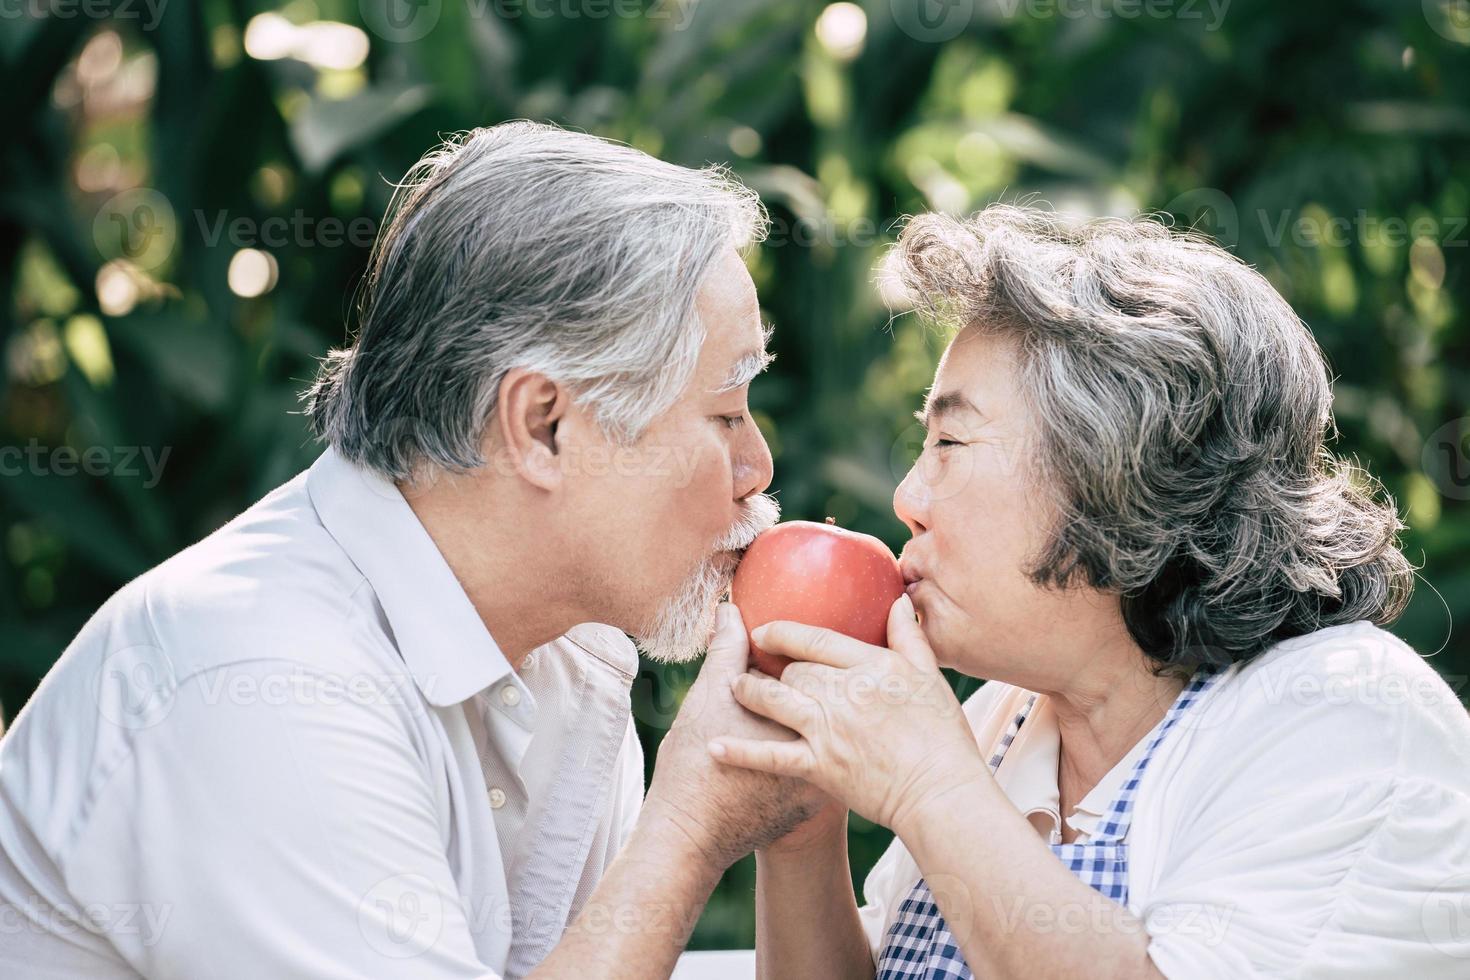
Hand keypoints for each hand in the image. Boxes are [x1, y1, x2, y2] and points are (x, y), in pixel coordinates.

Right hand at [642, 603, 828, 871]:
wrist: (691, 836)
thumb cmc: (693, 765)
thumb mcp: (708, 698)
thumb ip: (726, 651)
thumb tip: (731, 609)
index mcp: (802, 713)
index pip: (824, 667)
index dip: (811, 651)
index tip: (800, 641)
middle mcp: (822, 746)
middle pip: (839, 700)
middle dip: (832, 683)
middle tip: (822, 665)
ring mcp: (823, 777)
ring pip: (840, 734)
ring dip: (837, 716)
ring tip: (828, 697)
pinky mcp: (817, 801)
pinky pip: (833, 766)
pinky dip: (828, 749)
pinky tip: (824, 735)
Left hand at [706, 594, 987, 834]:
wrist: (939, 791)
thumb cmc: (941, 735)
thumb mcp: (929, 676)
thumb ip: (908, 636)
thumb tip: (898, 600)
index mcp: (870, 666)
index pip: (816, 640)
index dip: (783, 633)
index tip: (764, 630)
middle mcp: (843, 693)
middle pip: (793, 671)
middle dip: (771, 668)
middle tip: (751, 666)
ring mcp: (828, 729)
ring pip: (775, 700)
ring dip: (749, 692)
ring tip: (734, 688)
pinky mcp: (819, 766)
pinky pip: (770, 755)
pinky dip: (740, 752)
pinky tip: (715, 746)